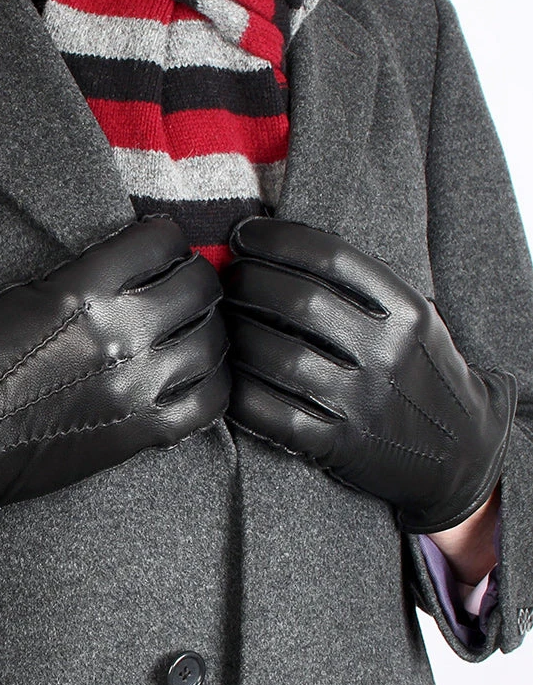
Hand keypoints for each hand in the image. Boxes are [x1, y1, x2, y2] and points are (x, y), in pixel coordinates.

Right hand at [0, 216, 229, 540]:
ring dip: (210, 328)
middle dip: (197, 278)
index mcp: (85, 289)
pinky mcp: (142, 431)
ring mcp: (137, 384)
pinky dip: (215, 384)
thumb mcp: (26, 294)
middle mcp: (120, 332)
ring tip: (196, 329)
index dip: (168, 238)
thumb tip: (136, 265)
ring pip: (213, 341)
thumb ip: (88, 277)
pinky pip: (210, 403)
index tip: (165, 247)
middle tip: (188, 284)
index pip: (161, 240)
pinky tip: (201, 375)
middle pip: (199, 287)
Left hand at [220, 217, 516, 533]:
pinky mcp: (341, 445)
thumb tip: (275, 245)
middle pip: (297, 301)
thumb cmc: (417, 371)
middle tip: (229, 279)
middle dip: (247, 281)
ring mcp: (364, 401)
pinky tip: (229, 375)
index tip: (245, 235)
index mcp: (405, 311)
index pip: (330, 257)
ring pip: (278, 356)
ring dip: (236, 335)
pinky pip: (274, 414)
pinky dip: (240, 392)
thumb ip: (360, 287)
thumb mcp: (412, 319)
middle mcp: (387, 352)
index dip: (275, 239)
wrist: (461, 449)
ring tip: (224, 323)